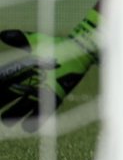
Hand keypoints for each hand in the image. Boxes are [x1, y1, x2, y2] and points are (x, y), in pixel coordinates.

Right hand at [0, 11, 99, 126]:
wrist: (79, 51)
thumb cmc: (57, 45)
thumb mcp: (36, 41)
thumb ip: (20, 38)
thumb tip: (2, 34)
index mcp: (20, 74)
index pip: (1, 83)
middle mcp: (27, 85)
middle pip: (6, 98)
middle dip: (1, 103)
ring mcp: (39, 94)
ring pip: (20, 110)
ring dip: (13, 115)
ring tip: (7, 120)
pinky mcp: (53, 98)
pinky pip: (40, 115)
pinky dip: (33, 122)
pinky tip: (27, 126)